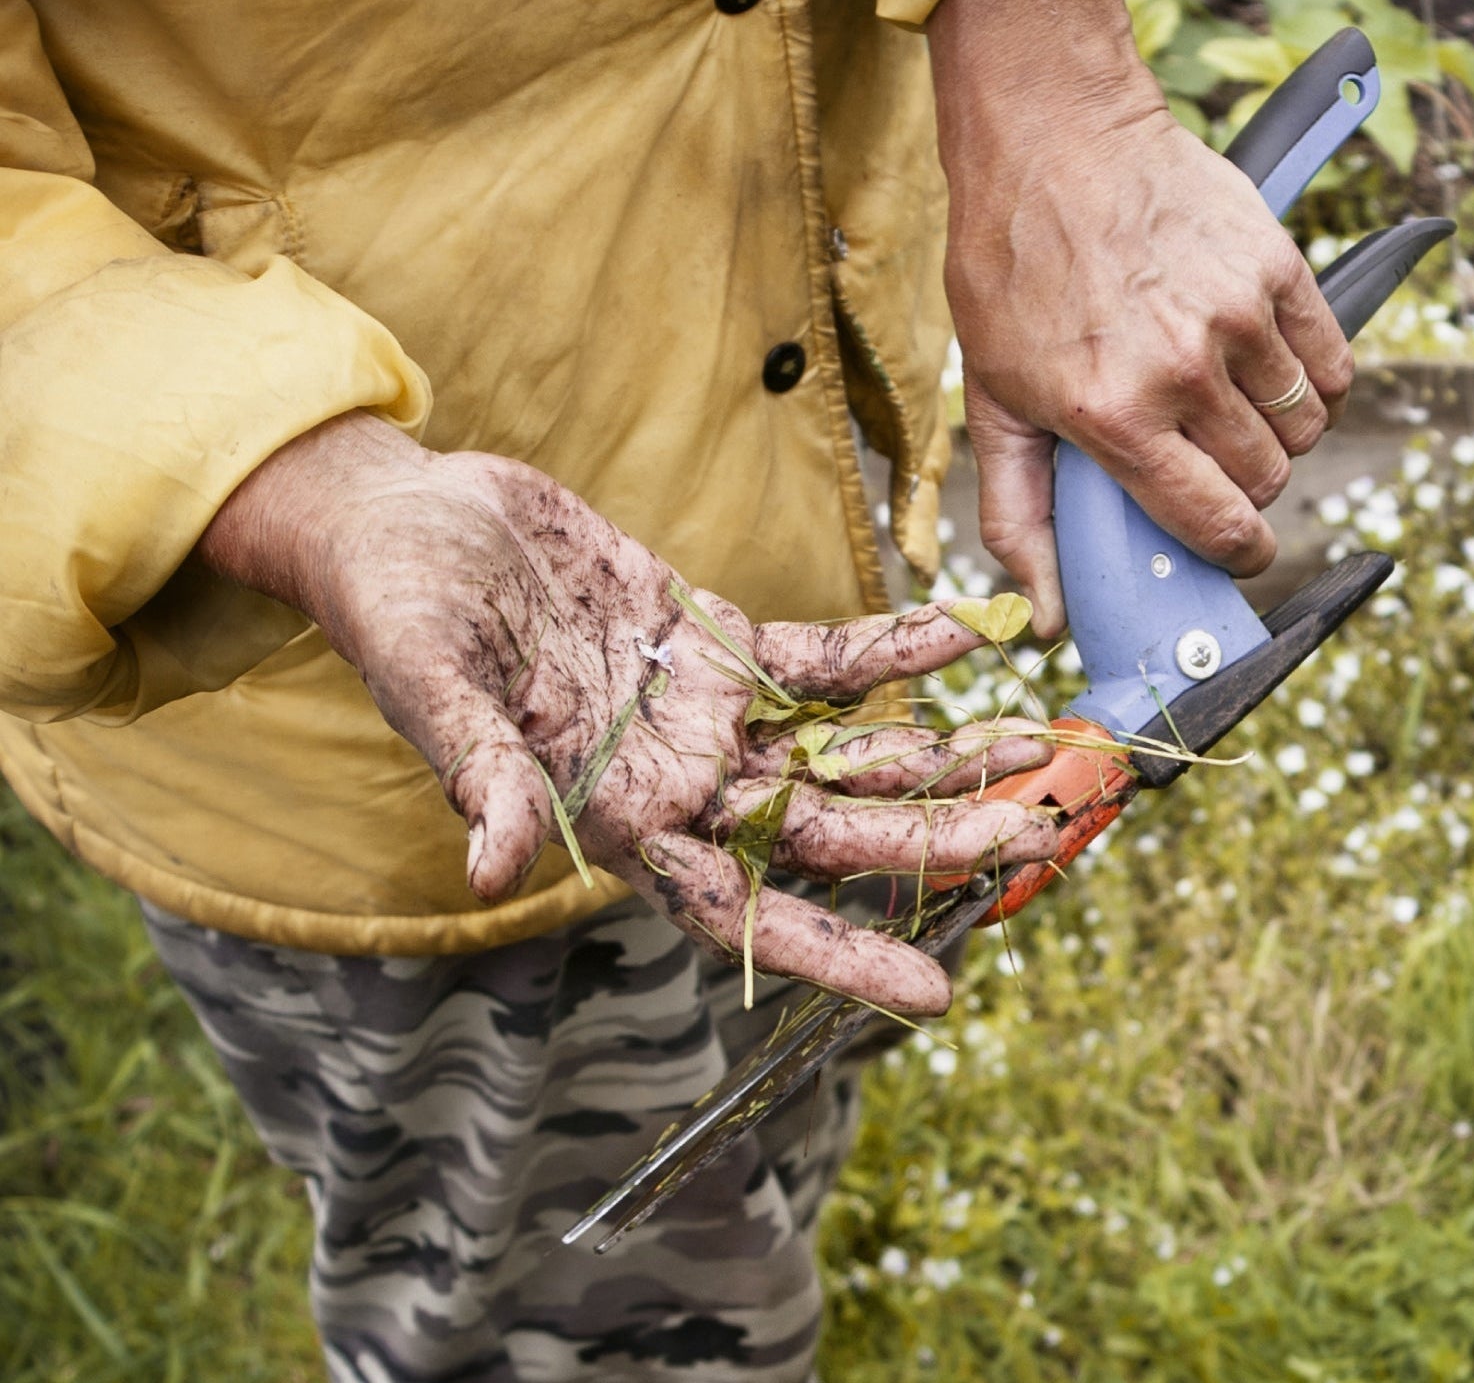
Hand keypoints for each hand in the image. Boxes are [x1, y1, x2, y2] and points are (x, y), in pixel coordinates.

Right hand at [198, 412, 1058, 1015]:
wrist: (410, 522)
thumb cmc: (398, 613)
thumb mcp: (430, 689)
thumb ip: (482, 775)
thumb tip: (492, 872)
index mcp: (620, 821)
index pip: (743, 912)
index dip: (838, 954)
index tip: (933, 991)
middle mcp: (680, 782)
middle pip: (826, 833)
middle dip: (929, 839)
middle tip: (1033, 836)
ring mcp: (707, 713)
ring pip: (844, 749)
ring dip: (937, 749)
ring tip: (1033, 745)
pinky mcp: (717, 639)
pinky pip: (825, 656)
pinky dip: (893, 645)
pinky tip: (965, 630)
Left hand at [931, 0, 1352, 635]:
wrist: (1054, 141)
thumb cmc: (1014, 272)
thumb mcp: (994, 402)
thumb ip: (1020, 517)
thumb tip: (1049, 618)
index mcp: (1112, 415)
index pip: (1214, 522)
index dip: (1238, 554)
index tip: (1241, 552)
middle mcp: (1182, 371)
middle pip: (1266, 478)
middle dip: (1248, 487)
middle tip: (1212, 462)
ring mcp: (1237, 315)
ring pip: (1306, 426)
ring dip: (1281, 435)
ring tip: (1234, 411)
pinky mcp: (1276, 267)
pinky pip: (1331, 362)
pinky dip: (1316, 382)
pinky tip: (1273, 371)